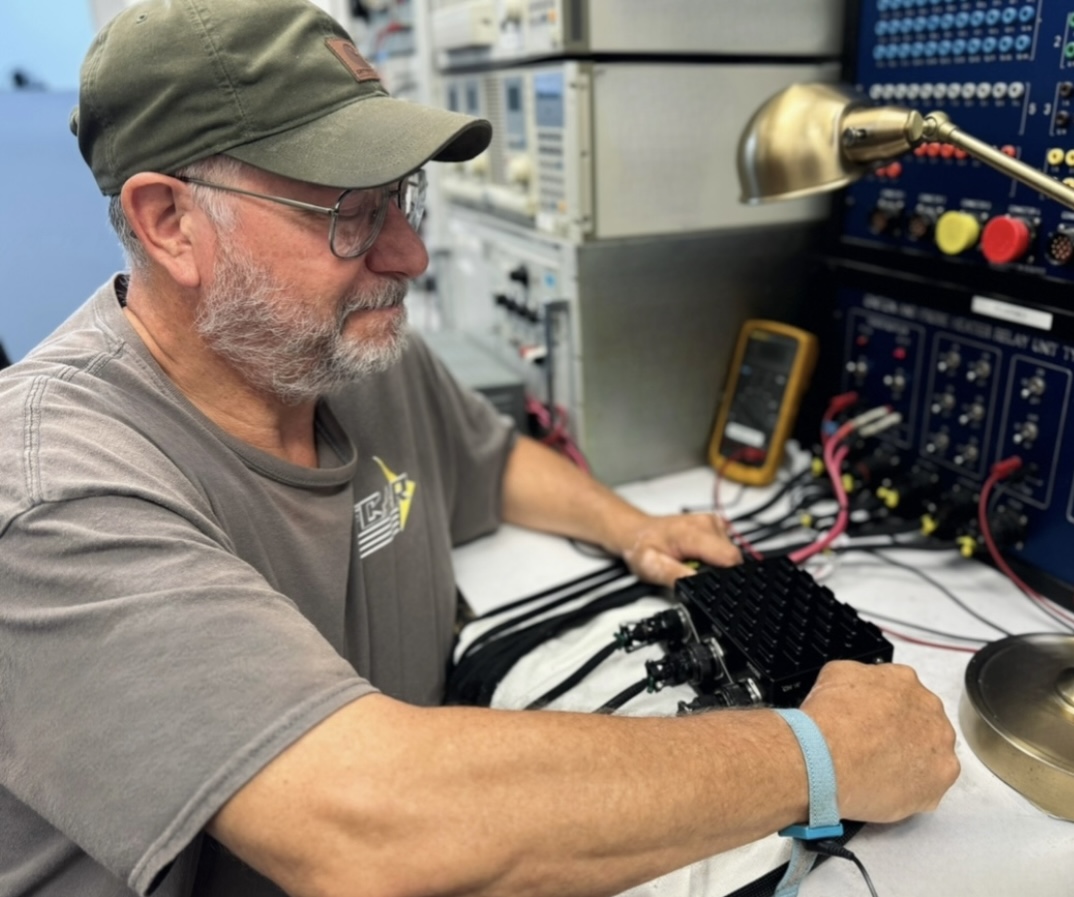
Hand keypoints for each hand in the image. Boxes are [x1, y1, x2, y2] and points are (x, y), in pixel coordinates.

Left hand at [620, 512, 741, 586]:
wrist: (637, 532)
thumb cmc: (641, 547)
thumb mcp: (652, 568)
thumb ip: (678, 578)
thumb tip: (699, 588)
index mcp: (694, 532)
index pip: (729, 558)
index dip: (724, 577)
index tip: (708, 583)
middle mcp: (707, 523)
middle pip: (731, 558)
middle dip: (716, 573)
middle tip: (690, 571)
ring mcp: (712, 523)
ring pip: (729, 555)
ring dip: (714, 565)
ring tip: (689, 563)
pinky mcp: (714, 526)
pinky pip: (724, 549)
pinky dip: (713, 558)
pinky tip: (694, 556)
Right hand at [799, 661, 959, 823]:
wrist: (828, 759)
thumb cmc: (828, 722)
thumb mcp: (833, 675)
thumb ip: (859, 678)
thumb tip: (861, 690)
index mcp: (903, 680)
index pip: (902, 693)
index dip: (885, 710)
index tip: (875, 722)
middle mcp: (929, 707)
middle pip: (922, 721)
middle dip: (903, 734)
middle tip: (878, 748)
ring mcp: (940, 742)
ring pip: (931, 752)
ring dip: (912, 760)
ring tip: (881, 771)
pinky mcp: (943, 774)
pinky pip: (931, 783)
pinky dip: (914, 787)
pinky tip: (889, 787)